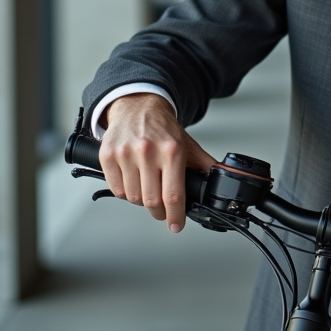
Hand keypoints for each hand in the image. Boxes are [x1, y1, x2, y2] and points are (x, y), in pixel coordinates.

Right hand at [98, 93, 219, 232]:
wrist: (137, 105)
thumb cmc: (161, 126)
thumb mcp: (186, 143)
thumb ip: (203, 163)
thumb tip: (222, 177)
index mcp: (171, 149)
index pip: (173, 194)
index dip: (175, 215)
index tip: (176, 225)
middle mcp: (148, 151)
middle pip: (152, 201)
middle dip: (159, 212)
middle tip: (162, 211)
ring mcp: (126, 153)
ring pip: (133, 197)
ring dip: (141, 201)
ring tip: (147, 190)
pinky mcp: (108, 155)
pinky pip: (116, 189)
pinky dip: (125, 193)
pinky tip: (133, 182)